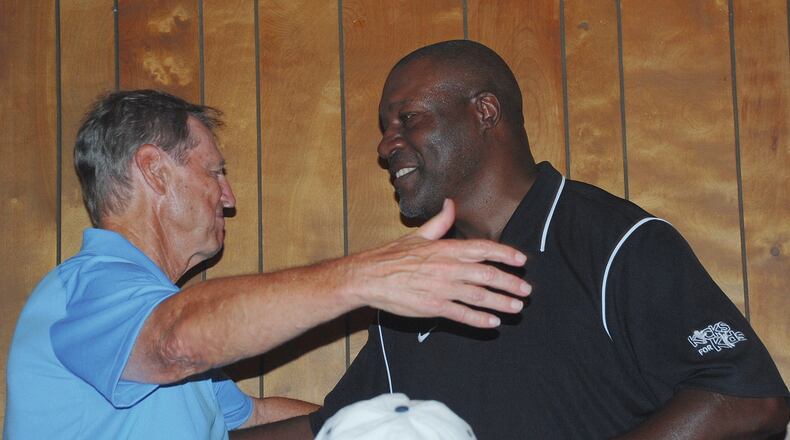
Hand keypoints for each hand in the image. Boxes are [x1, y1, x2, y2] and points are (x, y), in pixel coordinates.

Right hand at [346, 199, 530, 327]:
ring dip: (501, 302)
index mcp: (446, 248)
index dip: (505, 254)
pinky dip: (479, 320)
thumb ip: (439, 222)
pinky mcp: (434, 306)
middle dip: (510, 282)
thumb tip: (451, 203)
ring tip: (517, 308)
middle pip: (487, 274)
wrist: (369, 277)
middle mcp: (448, 268)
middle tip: (526, 290)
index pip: (483, 249)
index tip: (521, 260)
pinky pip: (462, 314)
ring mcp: (442, 288)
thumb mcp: (418, 235)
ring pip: (479, 296)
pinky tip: (493, 323)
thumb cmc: (392, 256)